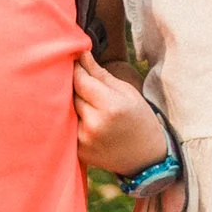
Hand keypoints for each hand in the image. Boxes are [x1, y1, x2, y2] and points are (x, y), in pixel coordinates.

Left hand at [75, 55, 167, 178]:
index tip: (75, 59)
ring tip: (85, 100)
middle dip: (73, 84)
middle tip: (80, 79)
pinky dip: (72, 119)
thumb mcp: (126, 92)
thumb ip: (101, 74)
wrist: (145, 157)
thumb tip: (82, 54)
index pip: (81, 80)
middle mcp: (94, 124)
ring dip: (71, 102)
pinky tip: (85, 118)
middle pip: (71, 94)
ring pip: (67, 110)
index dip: (76, 68)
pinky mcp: (79, 151)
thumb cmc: (139, 118)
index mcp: (110, 106)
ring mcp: (85, 140)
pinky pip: (67, 127)